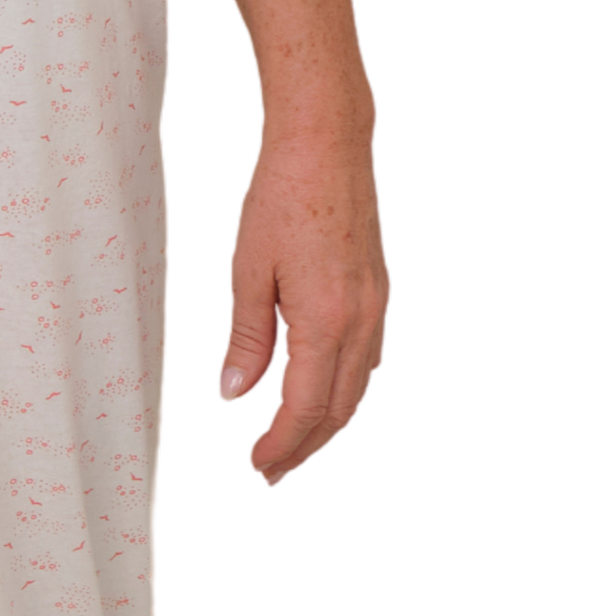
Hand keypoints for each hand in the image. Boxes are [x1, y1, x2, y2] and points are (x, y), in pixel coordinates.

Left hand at [217, 117, 387, 487]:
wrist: (328, 144)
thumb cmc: (282, 196)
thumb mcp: (249, 271)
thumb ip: (247, 340)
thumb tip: (234, 393)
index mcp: (324, 321)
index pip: (304, 408)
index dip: (281, 445)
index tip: (258, 466)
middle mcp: (360, 322)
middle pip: (338, 410)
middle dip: (305, 448)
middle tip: (273, 472)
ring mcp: (377, 308)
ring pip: (359, 389)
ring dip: (328, 425)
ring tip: (295, 444)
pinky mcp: (380, 293)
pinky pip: (369, 360)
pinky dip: (346, 391)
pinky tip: (324, 394)